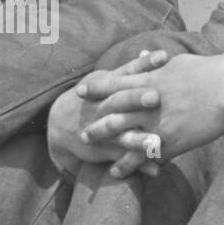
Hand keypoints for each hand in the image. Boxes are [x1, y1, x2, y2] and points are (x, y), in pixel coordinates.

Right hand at [48, 51, 167, 177]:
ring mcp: (101, 130)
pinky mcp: (103, 149)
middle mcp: (102, 107)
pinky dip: (137, 165)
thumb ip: (133, 69)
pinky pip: (121, 158)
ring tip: (156, 142)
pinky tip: (156, 170)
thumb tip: (159, 54)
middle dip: (135, 99)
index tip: (164, 57)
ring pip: (120, 134)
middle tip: (155, 97)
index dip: (144, 65)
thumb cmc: (93, 97)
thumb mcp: (106, 80)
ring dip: (138, 139)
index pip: (127, 72)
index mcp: (106, 87)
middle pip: (119, 101)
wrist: (60, 124)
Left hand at [80, 53, 223, 175]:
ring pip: (125, 138)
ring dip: (110, 149)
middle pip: (114, 114)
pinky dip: (132, 165)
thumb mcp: (178, 61)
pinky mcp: (172, 139)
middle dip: (96, 125)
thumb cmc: (208, 71)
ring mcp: (158, 122)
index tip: (78, 92)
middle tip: (81, 133)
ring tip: (96, 159)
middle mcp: (148, 101)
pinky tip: (122, 173)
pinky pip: (146, 155)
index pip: (115, 83)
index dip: (95, 88)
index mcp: (149, 79)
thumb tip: (142, 53)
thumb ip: (156, 62)